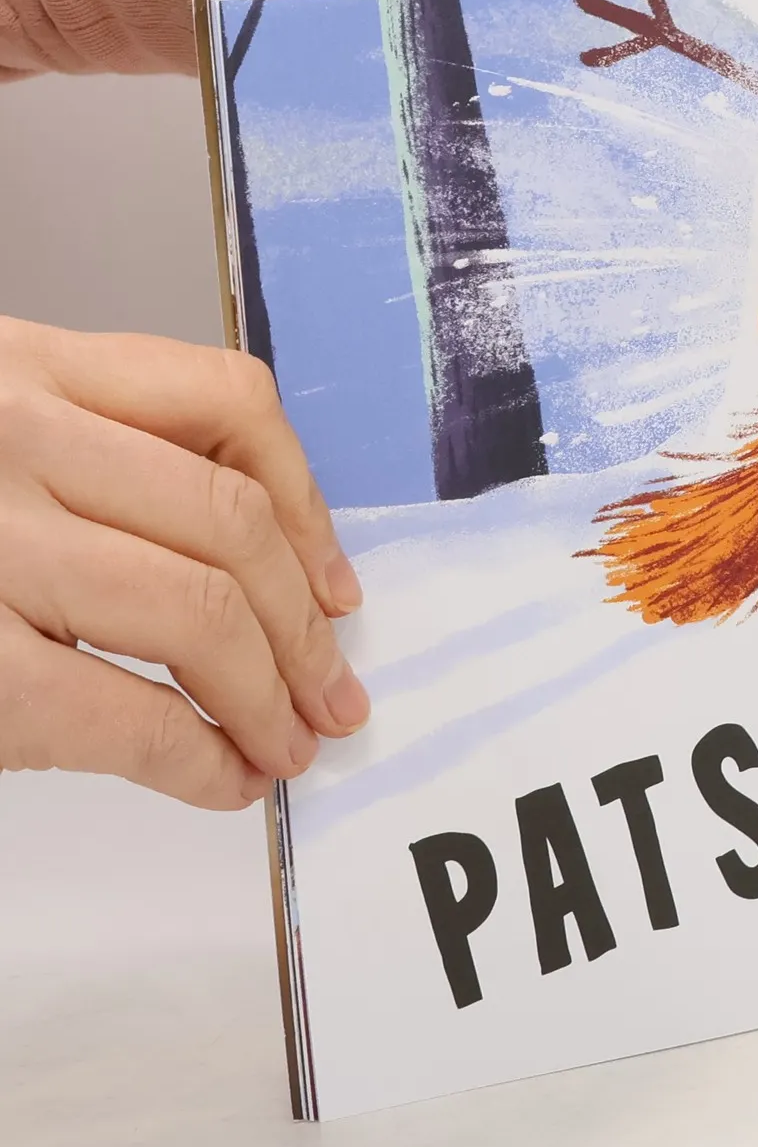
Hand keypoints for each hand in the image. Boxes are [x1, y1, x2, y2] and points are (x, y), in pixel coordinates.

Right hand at [0, 318, 367, 809]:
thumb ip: (93, 461)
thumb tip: (262, 578)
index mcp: (24, 367)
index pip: (228, 401)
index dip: (308, 508)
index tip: (335, 587)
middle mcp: (9, 436)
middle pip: (232, 522)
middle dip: (304, 628)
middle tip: (331, 697)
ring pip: (200, 609)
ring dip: (270, 694)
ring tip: (287, 744)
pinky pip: (123, 712)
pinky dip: (195, 759)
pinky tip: (217, 780)